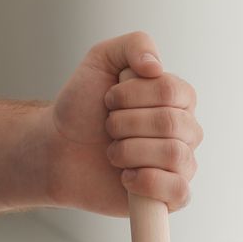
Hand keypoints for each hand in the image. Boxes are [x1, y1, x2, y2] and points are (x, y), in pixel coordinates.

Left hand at [45, 31, 201, 214]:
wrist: (58, 150)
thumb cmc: (82, 107)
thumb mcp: (101, 60)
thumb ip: (134, 44)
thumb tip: (156, 66)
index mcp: (176, 98)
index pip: (172, 91)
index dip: (134, 95)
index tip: (108, 100)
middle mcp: (185, 130)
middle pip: (172, 124)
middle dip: (126, 124)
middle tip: (107, 127)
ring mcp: (180, 164)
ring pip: (174, 155)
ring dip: (129, 151)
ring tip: (112, 153)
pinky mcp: (169, 197)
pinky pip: (179, 191)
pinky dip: (147, 182)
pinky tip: (126, 177)